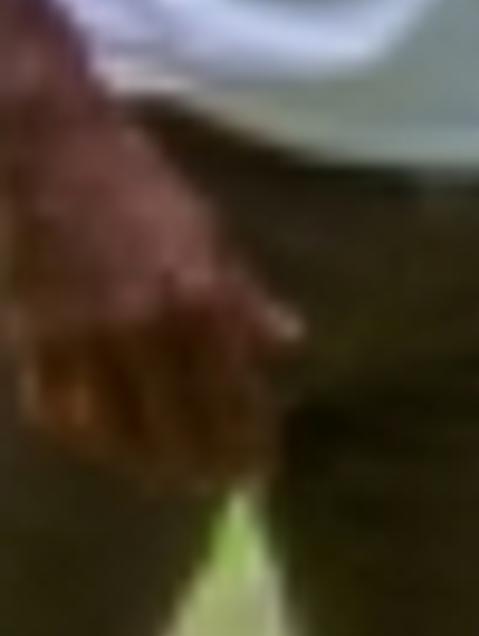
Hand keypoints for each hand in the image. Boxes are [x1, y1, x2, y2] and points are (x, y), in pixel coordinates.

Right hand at [0, 100, 296, 490]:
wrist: (50, 151)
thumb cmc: (140, 186)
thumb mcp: (211, 234)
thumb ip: (247, 298)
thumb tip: (289, 345)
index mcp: (200, 299)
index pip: (234, 397)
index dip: (248, 442)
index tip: (259, 469)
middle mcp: (145, 329)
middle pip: (178, 430)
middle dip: (201, 467)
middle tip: (216, 484)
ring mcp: (83, 338)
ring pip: (115, 435)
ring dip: (143, 465)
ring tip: (166, 475)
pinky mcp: (33, 339)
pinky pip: (60, 413)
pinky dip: (87, 437)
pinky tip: (108, 444)